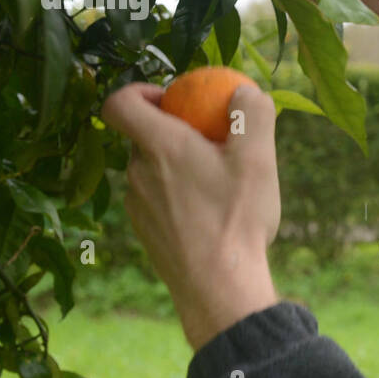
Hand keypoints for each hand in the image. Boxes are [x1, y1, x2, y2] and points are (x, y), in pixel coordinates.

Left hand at [100, 81, 280, 350]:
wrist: (219, 287)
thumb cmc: (237, 218)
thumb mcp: (259, 158)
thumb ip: (252, 113)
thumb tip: (243, 89)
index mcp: (160, 147)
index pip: (120, 102)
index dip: (139, 90)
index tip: (171, 99)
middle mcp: (138, 173)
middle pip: (142, 136)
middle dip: (172, 130)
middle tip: (211, 141)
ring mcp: (137, 205)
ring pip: (151, 170)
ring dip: (177, 166)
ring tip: (217, 181)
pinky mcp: (145, 232)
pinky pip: (156, 200)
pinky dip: (177, 195)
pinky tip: (211, 213)